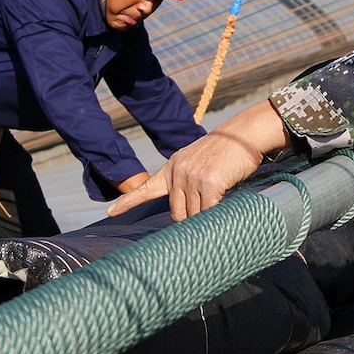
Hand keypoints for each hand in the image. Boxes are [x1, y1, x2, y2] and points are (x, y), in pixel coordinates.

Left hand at [109, 101, 290, 220]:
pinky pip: (208, 212)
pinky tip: (222, 206)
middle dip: (190, 218)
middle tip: (206, 209)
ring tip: (218, 200)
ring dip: (206, 217)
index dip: (127, 202)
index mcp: (171, 168)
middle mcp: (178, 173)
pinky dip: (215, 216)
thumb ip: (185, 182)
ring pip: (193, 215)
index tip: (110, 212)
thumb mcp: (196, 162)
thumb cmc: (223, 153)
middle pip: (176, 213)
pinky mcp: (209, 183)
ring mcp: (192, 178)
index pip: (145, 188)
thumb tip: (187, 213)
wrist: (242, 135)